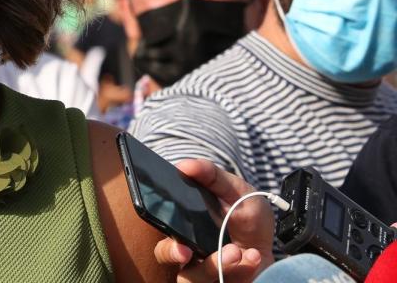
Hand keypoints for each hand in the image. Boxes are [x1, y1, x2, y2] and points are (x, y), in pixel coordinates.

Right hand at [152, 160, 274, 282]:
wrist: (280, 253)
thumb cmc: (249, 222)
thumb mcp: (238, 192)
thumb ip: (213, 176)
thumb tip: (184, 166)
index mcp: (184, 224)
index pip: (160, 222)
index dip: (157, 222)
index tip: (172, 227)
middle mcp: (187, 250)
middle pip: (165, 254)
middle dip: (173, 253)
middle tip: (186, 252)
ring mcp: (203, 273)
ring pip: (190, 277)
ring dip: (214, 265)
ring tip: (236, 253)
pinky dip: (240, 271)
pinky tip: (252, 257)